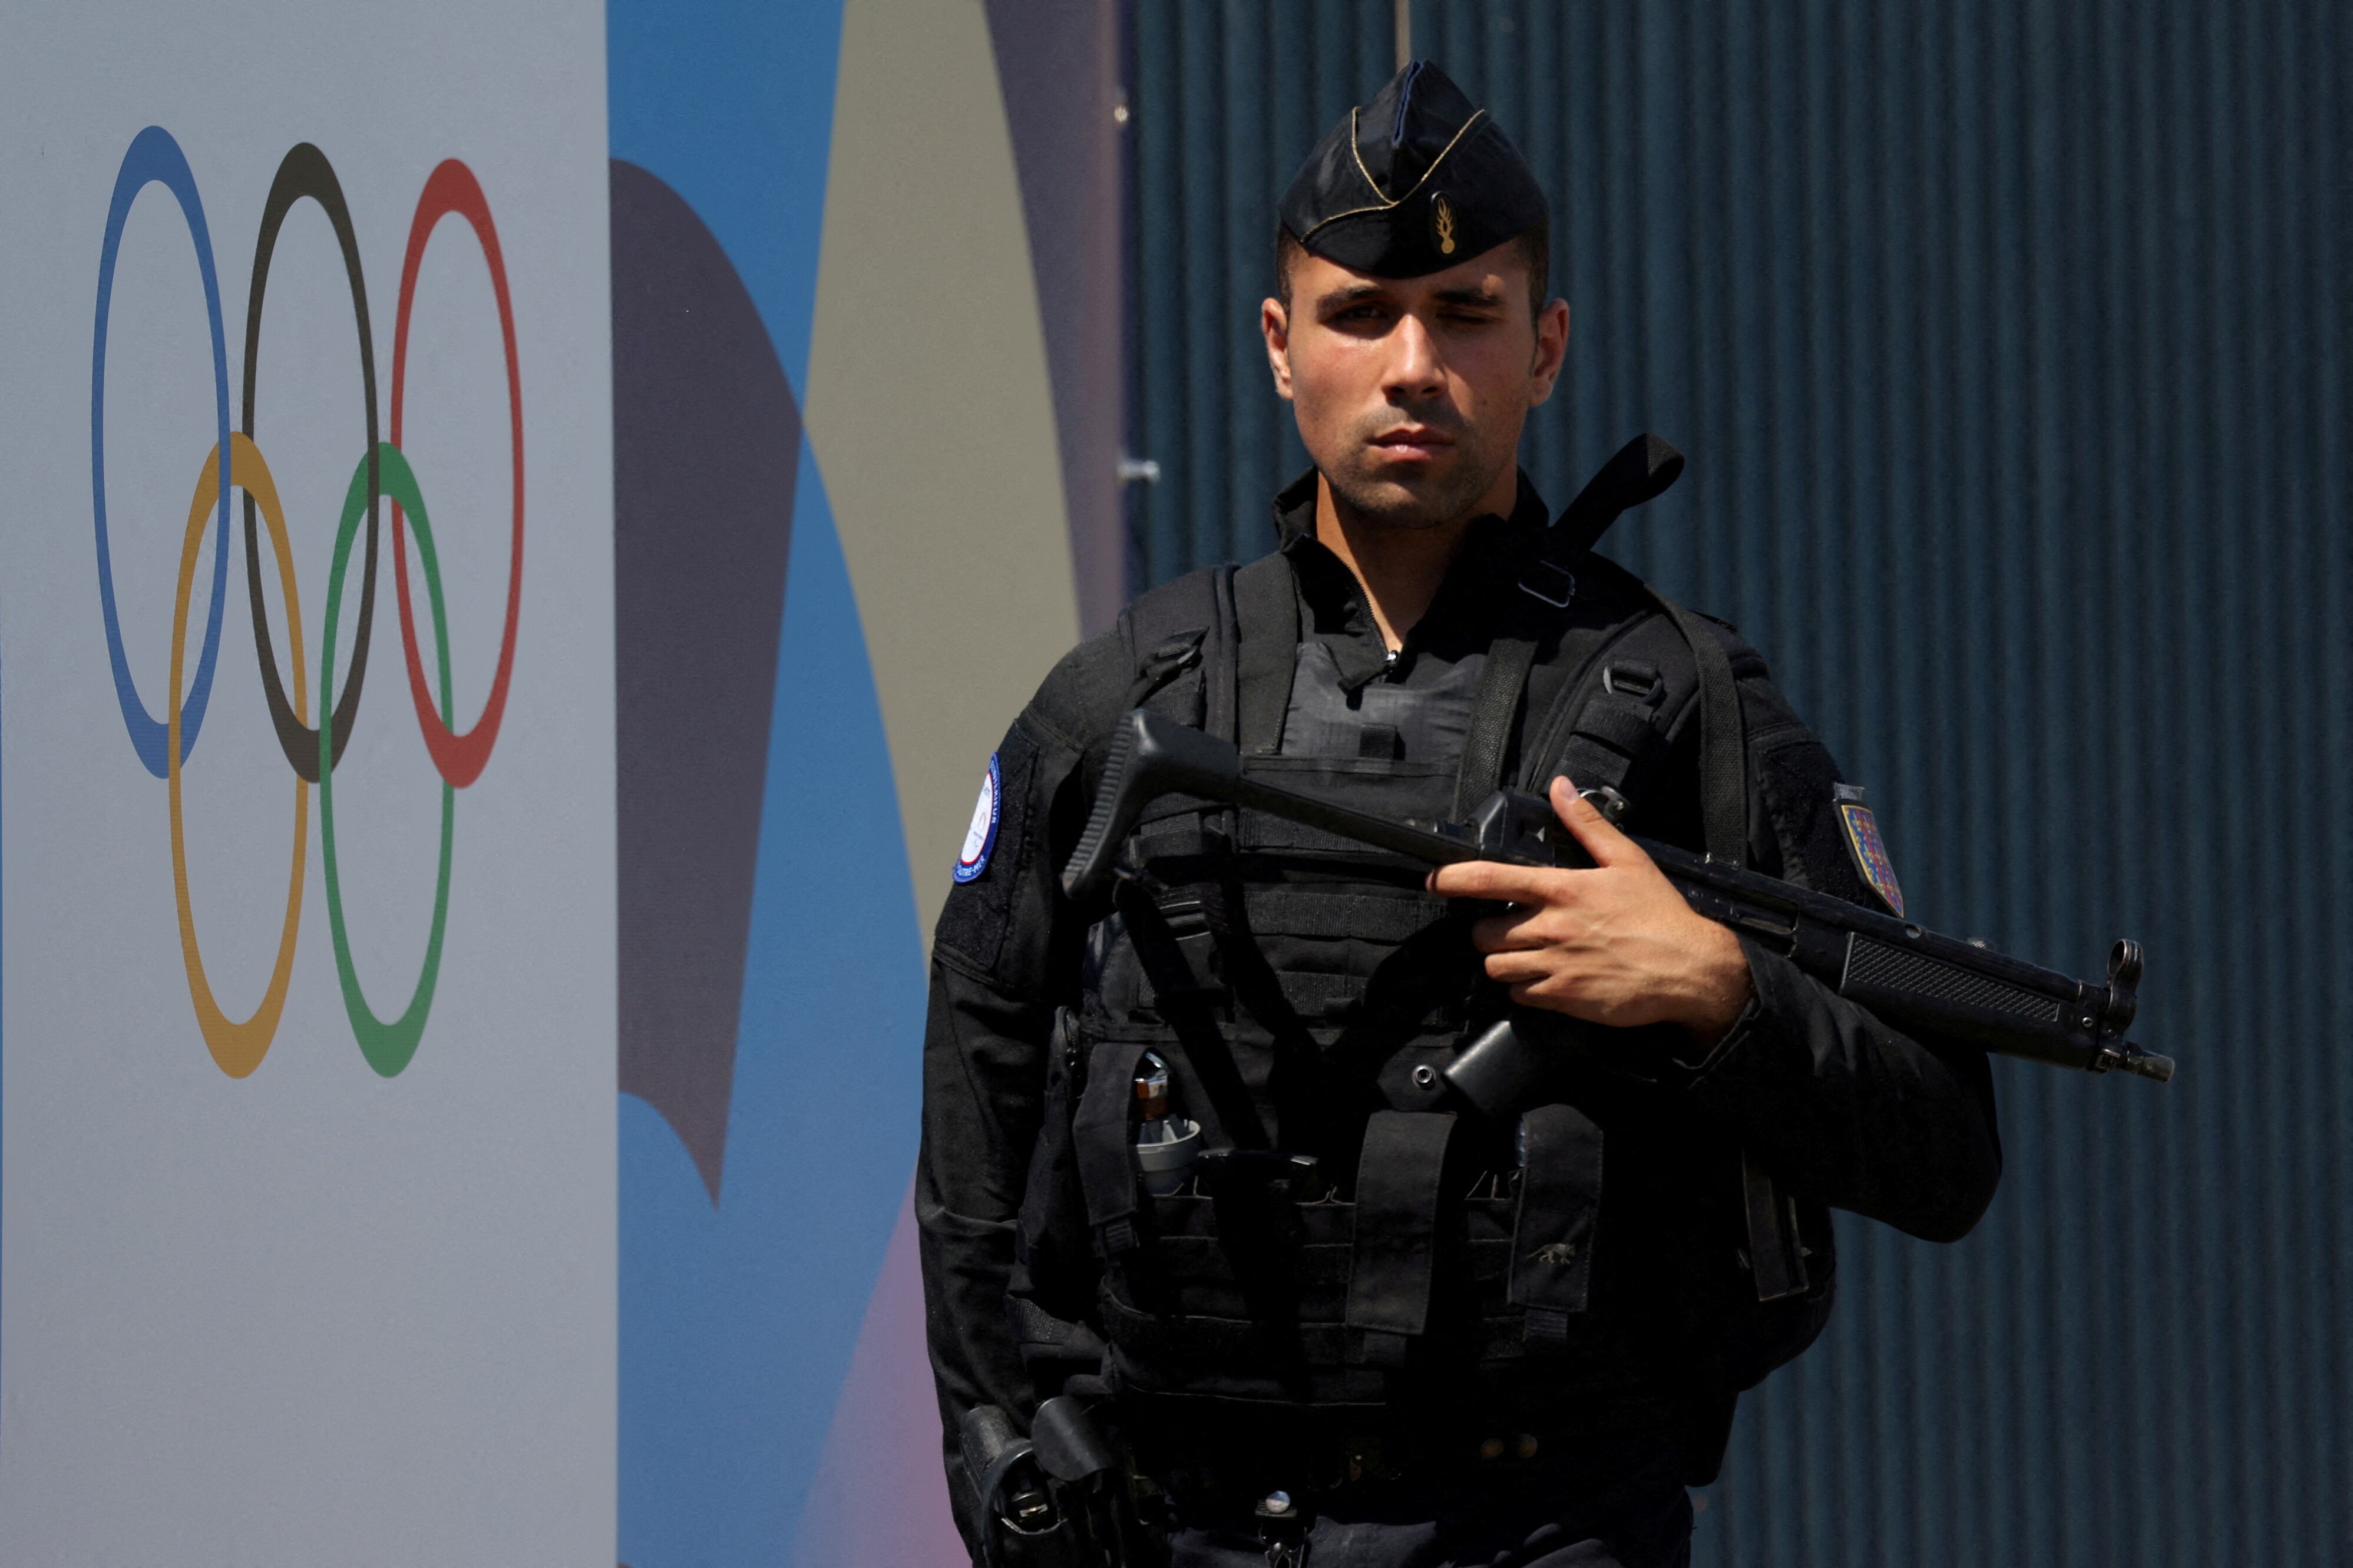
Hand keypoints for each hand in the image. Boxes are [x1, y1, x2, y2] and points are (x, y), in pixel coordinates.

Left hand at [1426, 778, 1754, 1046]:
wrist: (1691, 970)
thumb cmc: (1661, 915)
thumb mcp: (1628, 859)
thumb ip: (1587, 823)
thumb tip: (1561, 787)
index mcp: (1562, 890)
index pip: (1489, 879)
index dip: (1452, 879)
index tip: (1436, 881)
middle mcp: (1551, 929)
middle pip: (1483, 933)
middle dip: (1487, 931)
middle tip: (1506, 928)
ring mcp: (1555, 966)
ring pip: (1496, 967)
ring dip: (1502, 961)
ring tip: (1524, 953)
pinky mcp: (1563, 998)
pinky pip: (1519, 996)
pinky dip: (1524, 988)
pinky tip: (1544, 977)